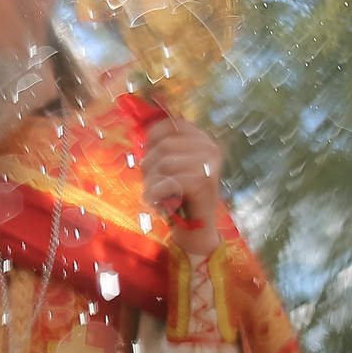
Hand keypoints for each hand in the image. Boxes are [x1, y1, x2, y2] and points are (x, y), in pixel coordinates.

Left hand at [140, 113, 222, 252]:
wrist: (196, 228)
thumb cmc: (178, 195)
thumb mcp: (170, 166)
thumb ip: (161, 148)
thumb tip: (142, 133)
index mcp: (202, 139)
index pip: (171, 124)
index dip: (152, 137)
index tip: (147, 155)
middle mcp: (209, 147)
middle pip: (164, 145)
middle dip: (149, 165)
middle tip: (150, 182)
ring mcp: (208, 164)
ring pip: (164, 162)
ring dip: (151, 180)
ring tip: (153, 192)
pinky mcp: (204, 182)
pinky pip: (168, 181)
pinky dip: (155, 192)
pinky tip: (153, 200)